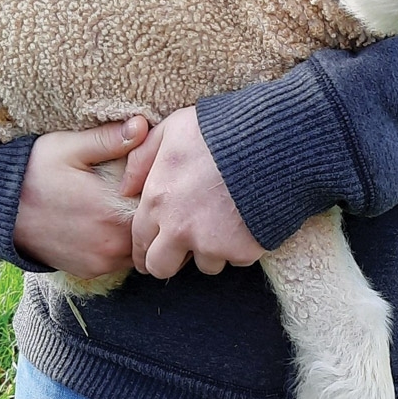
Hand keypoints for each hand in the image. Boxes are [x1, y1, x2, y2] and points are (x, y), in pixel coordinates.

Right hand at [13, 117, 148, 278]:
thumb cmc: (32, 172)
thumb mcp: (68, 147)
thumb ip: (109, 139)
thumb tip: (142, 125)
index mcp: (113, 213)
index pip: (159, 206)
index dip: (161, 189)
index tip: (158, 175)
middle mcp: (112, 245)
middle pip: (153, 230)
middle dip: (153, 212)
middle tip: (145, 188)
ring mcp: (101, 262)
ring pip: (139, 248)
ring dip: (137, 230)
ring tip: (126, 205)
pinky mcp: (89, 271)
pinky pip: (119, 260)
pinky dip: (120, 244)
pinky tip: (108, 222)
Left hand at [120, 106, 263, 278]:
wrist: (272, 142)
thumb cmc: (219, 130)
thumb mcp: (172, 129)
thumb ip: (142, 159)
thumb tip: (125, 188)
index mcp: (157, 202)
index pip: (140, 243)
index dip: (144, 250)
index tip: (153, 251)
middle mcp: (179, 229)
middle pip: (162, 268)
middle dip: (171, 261)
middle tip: (184, 250)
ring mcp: (212, 244)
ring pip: (206, 264)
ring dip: (212, 249)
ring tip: (224, 222)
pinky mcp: (242, 250)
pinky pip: (237, 258)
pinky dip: (241, 245)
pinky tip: (248, 219)